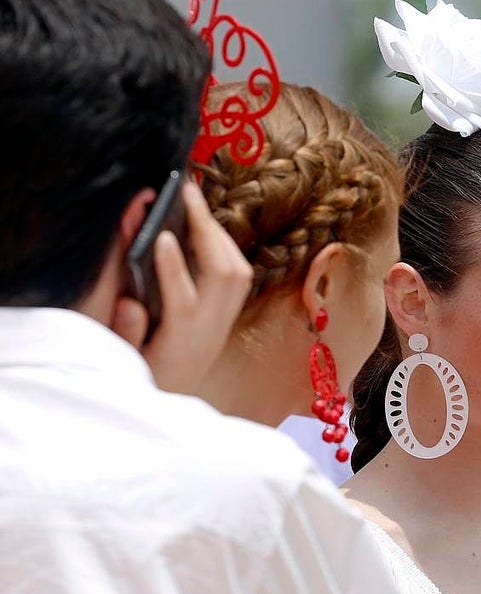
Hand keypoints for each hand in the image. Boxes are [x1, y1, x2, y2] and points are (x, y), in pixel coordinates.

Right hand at [112, 182, 252, 393]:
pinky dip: (226, 245)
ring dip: (219, 233)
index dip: (174, 269)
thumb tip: (130, 303)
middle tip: (186, 192)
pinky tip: (205, 227)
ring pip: (238, 272)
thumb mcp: (127, 361)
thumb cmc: (143, 378)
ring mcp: (224, 321)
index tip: (162, 237)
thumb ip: (127, 333)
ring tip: (195, 202)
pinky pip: (240, 274)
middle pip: (224, 276)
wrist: (173, 401)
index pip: (184, 301)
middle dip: (207, 230)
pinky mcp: (229, 315)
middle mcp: (211, 329)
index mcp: (181, 342)